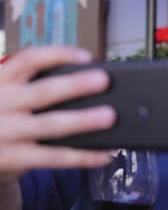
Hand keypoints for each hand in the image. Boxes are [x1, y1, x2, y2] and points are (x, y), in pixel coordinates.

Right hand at [0, 46, 115, 182]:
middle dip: (75, 85)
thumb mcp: (8, 95)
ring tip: (109, 116)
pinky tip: (103, 155)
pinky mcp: (13, 158)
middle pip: (42, 92)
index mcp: (1, 81)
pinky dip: (82, 156)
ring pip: (50, 125)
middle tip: (104, 80)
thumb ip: (33, 88)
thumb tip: (88, 84)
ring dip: (83, 120)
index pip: (28, 60)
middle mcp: (0, 104)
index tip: (86, 56)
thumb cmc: (4, 116)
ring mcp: (5, 133)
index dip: (58, 55)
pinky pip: (54, 158)